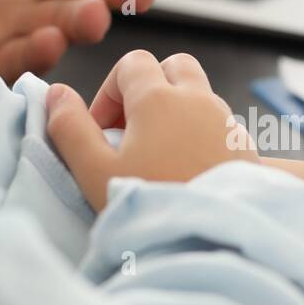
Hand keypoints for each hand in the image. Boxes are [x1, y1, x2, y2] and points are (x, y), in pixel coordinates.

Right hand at [46, 51, 256, 210]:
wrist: (217, 241)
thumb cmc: (154, 207)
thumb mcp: (95, 172)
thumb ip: (69, 128)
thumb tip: (57, 93)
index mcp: (159, 98)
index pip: (132, 63)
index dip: (110, 91)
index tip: (102, 130)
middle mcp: (199, 100)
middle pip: (174, 66)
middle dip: (149, 87)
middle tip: (133, 130)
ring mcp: (227, 122)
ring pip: (200, 94)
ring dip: (176, 110)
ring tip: (158, 154)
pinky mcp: (246, 147)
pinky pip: (219, 123)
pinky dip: (200, 133)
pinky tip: (187, 170)